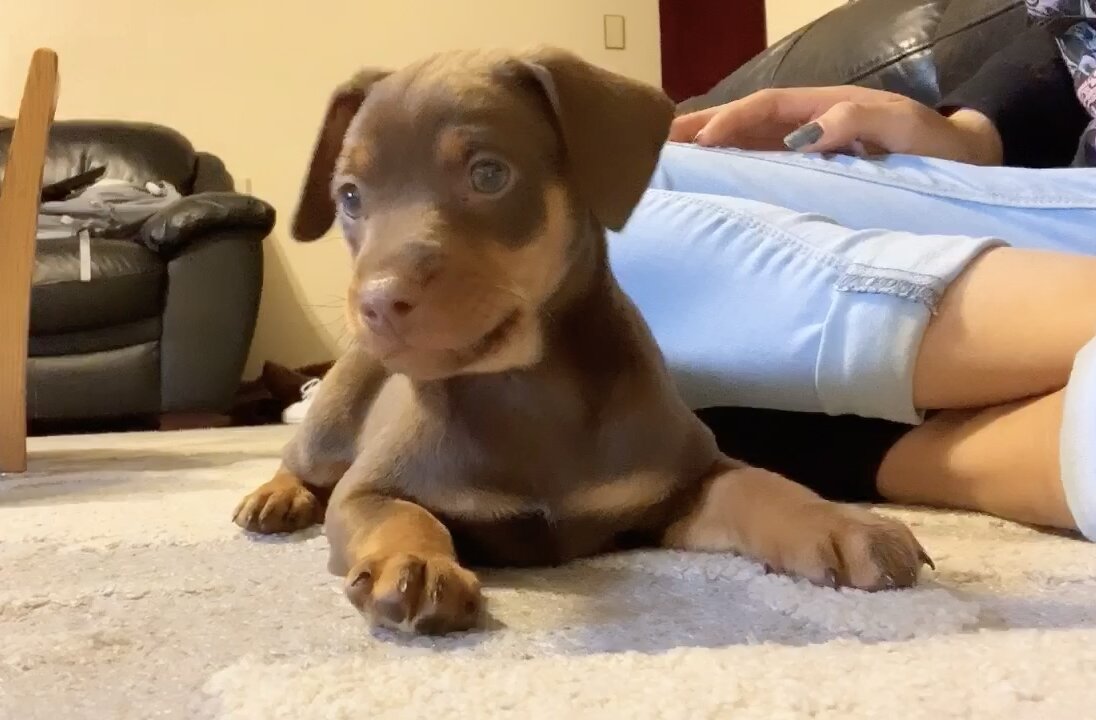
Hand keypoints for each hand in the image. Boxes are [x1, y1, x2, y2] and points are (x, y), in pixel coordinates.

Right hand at [670, 86, 1002, 165]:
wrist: (965, 164)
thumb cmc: (939, 146)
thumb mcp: (905, 127)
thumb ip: (859, 121)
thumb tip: (802, 136)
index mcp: (823, 107)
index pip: (762, 109)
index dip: (728, 123)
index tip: (697, 144)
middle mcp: (806, 123)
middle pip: (741, 121)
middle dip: (697, 128)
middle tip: (651, 141)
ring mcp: (804, 148)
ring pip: (742, 143)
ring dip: (703, 149)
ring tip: (661, 159)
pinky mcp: (807, 172)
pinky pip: (758, 166)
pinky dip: (726, 170)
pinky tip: (703, 181)